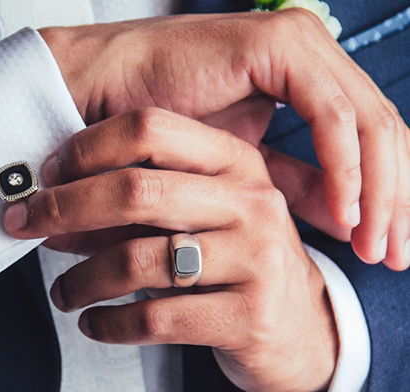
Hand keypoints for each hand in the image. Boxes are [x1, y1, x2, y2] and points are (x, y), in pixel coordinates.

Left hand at [5, 108, 337, 391]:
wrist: (301, 329)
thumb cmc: (233, 263)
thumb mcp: (195, 219)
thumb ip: (133, 208)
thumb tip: (47, 211)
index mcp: (236, 162)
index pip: (150, 129)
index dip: (85, 148)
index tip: (46, 176)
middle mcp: (252, 201)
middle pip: (135, 191)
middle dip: (63, 209)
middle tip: (24, 227)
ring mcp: (257, 260)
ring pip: (136, 260)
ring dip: (80, 279)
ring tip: (62, 293)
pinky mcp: (249, 317)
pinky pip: (154, 318)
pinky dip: (108, 324)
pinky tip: (94, 323)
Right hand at [40, 10, 409, 269]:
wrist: (98, 103)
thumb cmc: (158, 141)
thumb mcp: (241, 173)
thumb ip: (293, 186)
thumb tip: (344, 222)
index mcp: (306, 83)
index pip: (368, 142)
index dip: (387, 198)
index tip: (387, 252)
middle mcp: (310, 59)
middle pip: (381, 134)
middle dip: (396, 201)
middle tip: (395, 257)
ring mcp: (297, 47)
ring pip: (369, 123)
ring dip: (379, 189)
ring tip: (373, 243)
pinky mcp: (276, 48)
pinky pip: (330, 112)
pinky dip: (342, 165)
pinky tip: (343, 210)